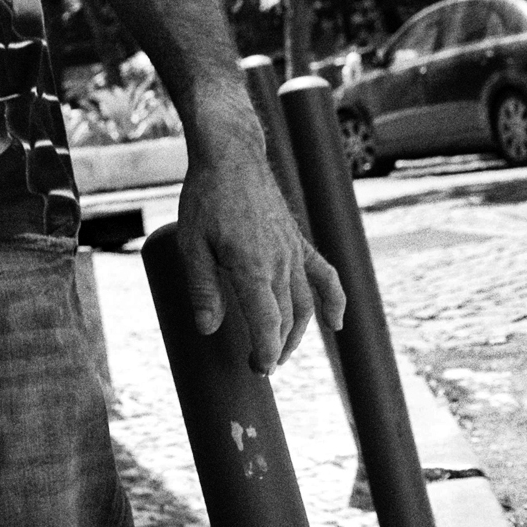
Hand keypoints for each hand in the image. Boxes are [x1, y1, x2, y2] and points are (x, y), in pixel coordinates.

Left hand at [174, 146, 347, 373]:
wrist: (232, 157)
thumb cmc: (206, 198)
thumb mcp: (191, 243)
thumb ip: (200, 288)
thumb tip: (206, 329)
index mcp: (252, 266)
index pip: (267, 321)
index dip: (266, 350)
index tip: (259, 369)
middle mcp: (280, 262)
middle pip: (286, 317)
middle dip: (276, 347)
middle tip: (259, 366)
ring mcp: (294, 252)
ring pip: (305, 303)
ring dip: (297, 333)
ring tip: (282, 352)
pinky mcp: (299, 242)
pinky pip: (325, 276)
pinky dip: (334, 301)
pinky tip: (336, 324)